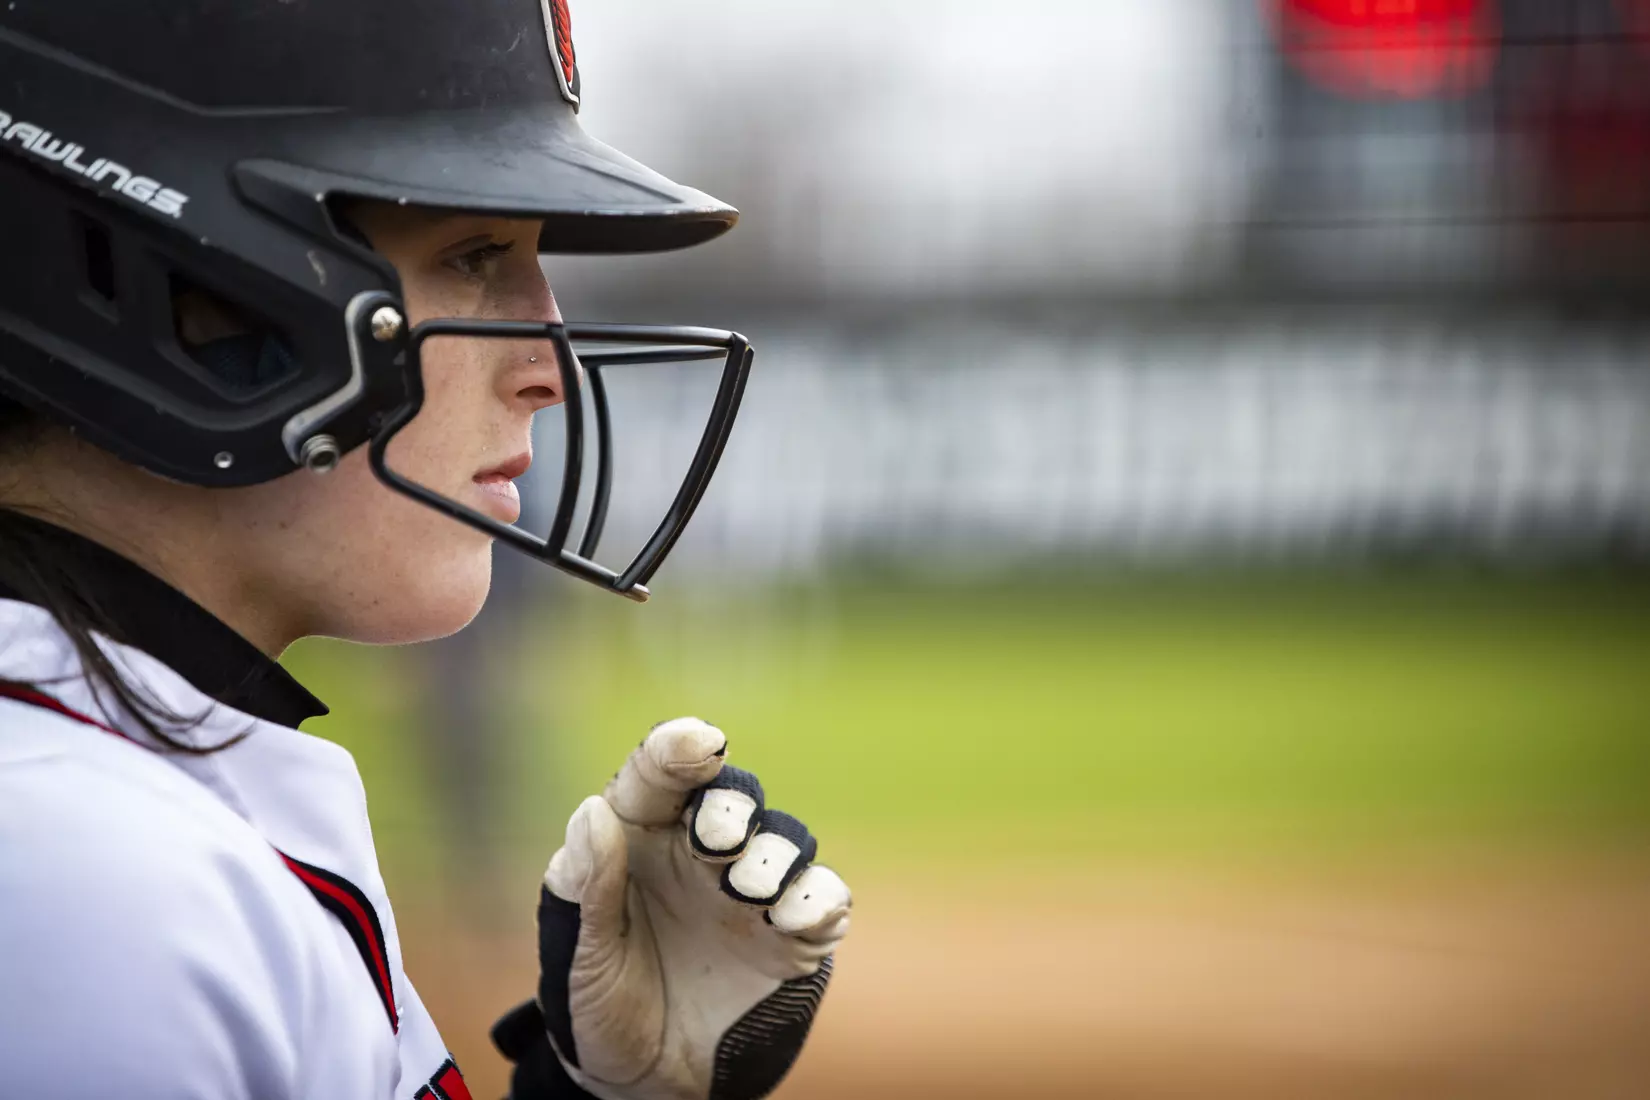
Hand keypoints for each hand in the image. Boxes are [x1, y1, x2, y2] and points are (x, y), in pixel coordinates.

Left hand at [534, 718, 850, 1099]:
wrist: (642, 1084)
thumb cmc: (597, 1006)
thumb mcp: (579, 955)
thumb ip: (588, 887)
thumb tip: (594, 812)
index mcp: (640, 840)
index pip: (659, 775)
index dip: (679, 747)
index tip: (700, 743)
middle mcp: (700, 854)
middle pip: (734, 796)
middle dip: (732, 806)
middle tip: (715, 841)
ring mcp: (751, 893)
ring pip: (786, 838)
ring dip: (775, 853)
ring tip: (748, 890)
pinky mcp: (794, 936)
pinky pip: (825, 897)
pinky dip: (819, 898)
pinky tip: (790, 917)